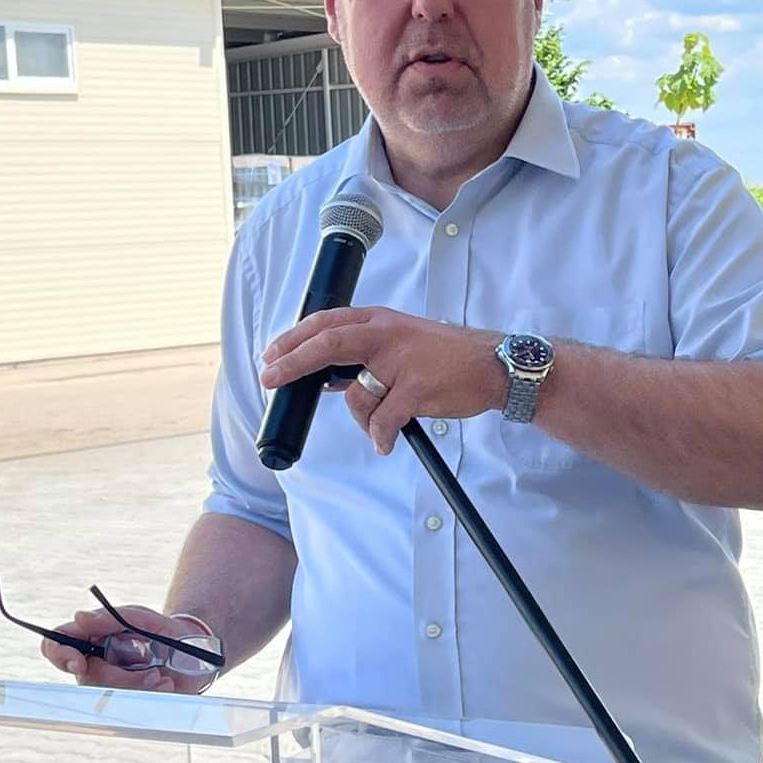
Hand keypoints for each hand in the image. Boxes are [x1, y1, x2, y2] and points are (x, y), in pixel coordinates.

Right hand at [39, 606, 214, 693]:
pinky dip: (150, 696)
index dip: (60, 655)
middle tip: (150, 673)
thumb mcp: (140, 617)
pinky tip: (166, 685)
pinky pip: (127, 705)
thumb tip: (79, 617)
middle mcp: (94, 663)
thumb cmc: (162, 629)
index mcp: (90, 638)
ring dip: (139, 688)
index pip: (56, 646)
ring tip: (163, 677)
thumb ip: (110, 617)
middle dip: (119, 679)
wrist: (195, 649)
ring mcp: (109, 683)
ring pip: (107, 695)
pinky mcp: (127, 699)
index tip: (80, 664)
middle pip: (86, 677)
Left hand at [259, 307, 505, 454]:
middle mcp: (386, 334)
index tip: (270, 356)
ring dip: (363, 419)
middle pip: (326, 344)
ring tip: (383, 424)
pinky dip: (380, 436)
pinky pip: (382, 420)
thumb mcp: (400, 342)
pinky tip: (387, 442)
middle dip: (292, 363)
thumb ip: (364, 356)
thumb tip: (324, 379)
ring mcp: (400, 360)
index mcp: (379, 320)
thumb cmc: (444, 357)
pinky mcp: (415, 388)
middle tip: (269, 379)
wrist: (492, 365)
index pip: (326, 322)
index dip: (293, 339)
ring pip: (356, 397)